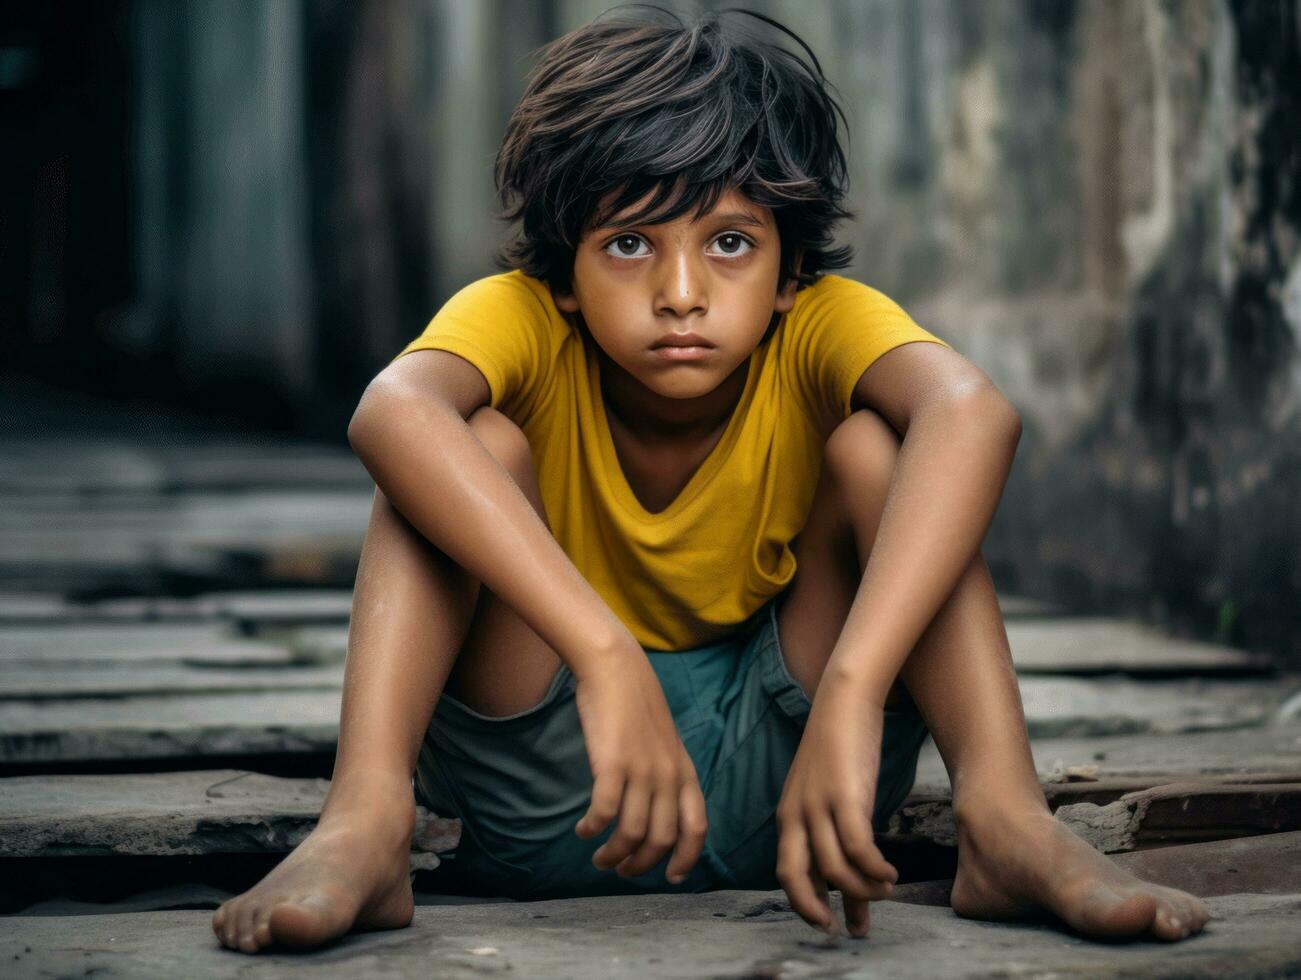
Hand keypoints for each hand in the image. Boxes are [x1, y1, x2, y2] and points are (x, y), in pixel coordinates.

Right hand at [571, 646, 707, 882]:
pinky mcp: (612, 763)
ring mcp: (642, 770)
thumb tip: (656, 810)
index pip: (697, 828)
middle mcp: (668, 775)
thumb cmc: (636, 705)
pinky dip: (593, 829)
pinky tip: (584, 829)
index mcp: (684, 772)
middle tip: (621, 870)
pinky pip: (605, 812)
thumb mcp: (665, 743)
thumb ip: (667, 774)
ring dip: (614, 854)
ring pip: (632, 834)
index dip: (687, 859)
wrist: (617, 668)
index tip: (671, 878)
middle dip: (642, 865)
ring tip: (599, 857)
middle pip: (662, 840)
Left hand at [775, 682, 897, 936]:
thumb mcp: (824, 789)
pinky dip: (875, 869)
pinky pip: (859, 848)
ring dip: (862, 890)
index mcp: (787, 815)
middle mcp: (796, 814)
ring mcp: (819, 805)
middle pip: (795, 877)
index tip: (827, 923)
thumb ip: (827, 825)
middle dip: (817, 909)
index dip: (804, 903)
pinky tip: (889, 873)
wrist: (844, 700)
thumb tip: (846, 863)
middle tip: (847, 929)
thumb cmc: (840, 746)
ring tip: (884, 891)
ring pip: (834, 868)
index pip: (786, 872)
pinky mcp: (846, 796)